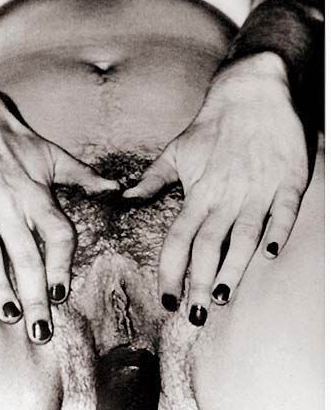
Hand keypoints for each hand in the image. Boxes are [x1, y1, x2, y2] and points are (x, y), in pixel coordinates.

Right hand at [0, 80, 118, 342]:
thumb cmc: (8, 136)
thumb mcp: (49, 155)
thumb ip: (83, 177)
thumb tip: (118, 189)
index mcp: (36, 193)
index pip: (57, 235)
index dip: (63, 266)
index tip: (63, 296)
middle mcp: (9, 201)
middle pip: (27, 255)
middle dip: (36, 294)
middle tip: (41, 331)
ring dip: (0, 286)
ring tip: (11, 316)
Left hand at [123, 52, 308, 324]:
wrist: (250, 92)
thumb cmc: (212, 126)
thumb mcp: (176, 152)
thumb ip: (152, 180)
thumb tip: (124, 198)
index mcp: (198, 193)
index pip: (178, 239)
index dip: (170, 271)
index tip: (166, 299)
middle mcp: (224, 197)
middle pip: (208, 246)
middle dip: (198, 284)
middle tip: (195, 317)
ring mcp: (256, 190)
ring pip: (243, 236)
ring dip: (233, 268)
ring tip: (223, 297)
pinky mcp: (286, 182)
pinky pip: (281, 211)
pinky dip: (277, 232)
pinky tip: (272, 255)